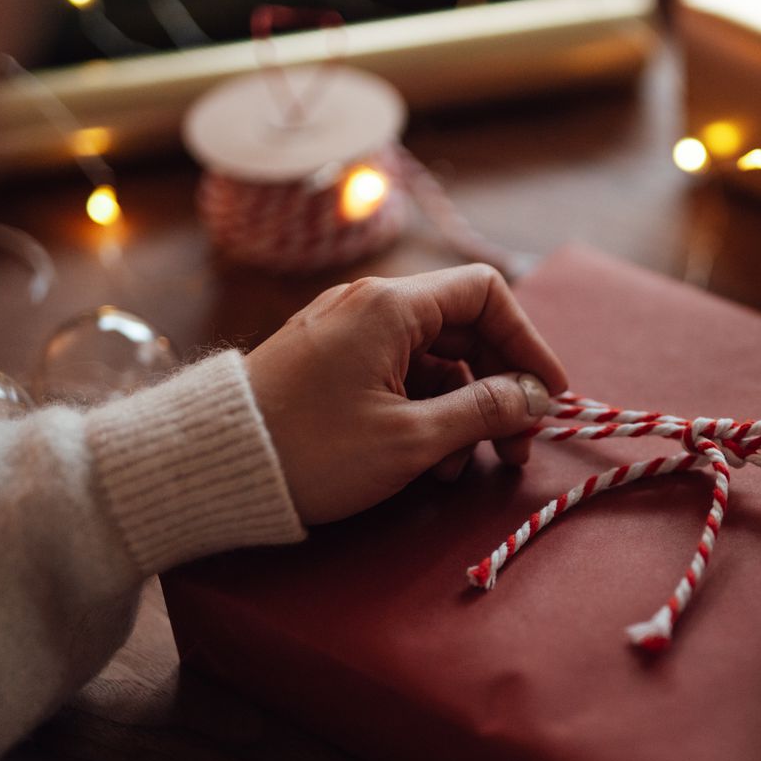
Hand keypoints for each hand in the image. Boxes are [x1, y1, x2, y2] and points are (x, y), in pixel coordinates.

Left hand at [246, 264, 567, 524]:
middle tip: (516, 447)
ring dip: (461, 411)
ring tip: (462, 468)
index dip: (528, 343)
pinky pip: (396, 377)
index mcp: (391, 305)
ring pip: (432, 360)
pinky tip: (425, 462)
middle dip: (499, 388)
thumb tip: (534, 397)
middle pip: (464, 329)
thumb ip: (483, 411)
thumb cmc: (310, 449)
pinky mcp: (329, 365)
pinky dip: (423, 413)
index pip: (487, 293)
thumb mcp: (410, 438)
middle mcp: (369, 305)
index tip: (548, 396)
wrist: (212, 467)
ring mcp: (346, 334)